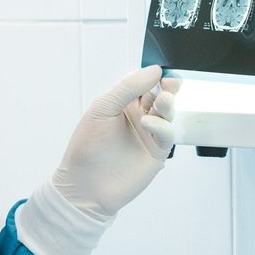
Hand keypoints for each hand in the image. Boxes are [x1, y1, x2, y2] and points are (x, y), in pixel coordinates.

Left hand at [50, 67, 180, 220]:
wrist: (84, 186)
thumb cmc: (86, 147)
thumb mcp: (102, 109)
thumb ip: (127, 88)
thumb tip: (153, 70)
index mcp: (122, 103)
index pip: (142, 81)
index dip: (151, 74)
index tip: (159, 69)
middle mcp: (137, 116)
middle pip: (159, 94)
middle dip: (167, 86)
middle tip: (170, 81)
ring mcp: (148, 134)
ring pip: (166, 112)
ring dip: (167, 103)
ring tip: (162, 100)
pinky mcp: (157, 152)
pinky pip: (167, 133)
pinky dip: (162, 125)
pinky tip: (148, 123)